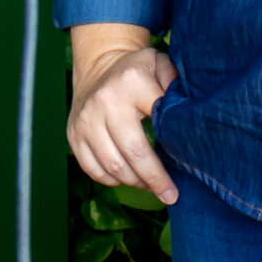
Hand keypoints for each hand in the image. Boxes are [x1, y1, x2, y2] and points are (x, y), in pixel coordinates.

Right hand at [69, 24, 179, 204]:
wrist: (99, 66)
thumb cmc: (138, 72)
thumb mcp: (160, 65)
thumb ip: (176, 83)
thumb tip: (187, 111)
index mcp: (132, 83)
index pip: (158, 122)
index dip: (174, 150)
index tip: (186, 171)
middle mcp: (105, 102)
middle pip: (133, 152)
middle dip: (154, 179)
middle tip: (170, 195)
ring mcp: (86, 120)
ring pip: (112, 166)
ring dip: (134, 182)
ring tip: (149, 185)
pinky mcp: (73, 135)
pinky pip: (92, 169)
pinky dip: (111, 180)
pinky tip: (126, 179)